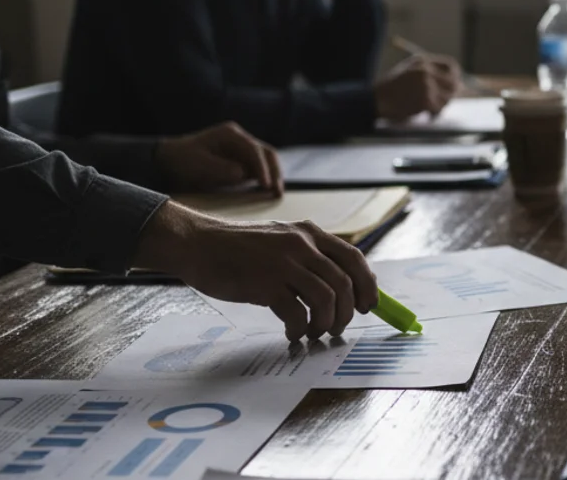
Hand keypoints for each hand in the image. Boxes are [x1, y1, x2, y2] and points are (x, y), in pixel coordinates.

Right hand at [135, 203, 379, 341]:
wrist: (197, 244)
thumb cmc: (239, 249)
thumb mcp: (282, 241)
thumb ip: (310, 257)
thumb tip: (342, 288)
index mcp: (310, 232)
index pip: (354, 258)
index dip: (367, 285)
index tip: (368, 306)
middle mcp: (302, 244)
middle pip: (344, 283)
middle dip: (347, 312)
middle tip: (337, 328)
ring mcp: (284, 262)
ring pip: (326, 299)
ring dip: (325, 323)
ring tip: (313, 333)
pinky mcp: (265, 283)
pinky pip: (296, 313)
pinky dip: (299, 329)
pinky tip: (292, 333)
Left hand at [156, 122, 282, 194]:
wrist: (169, 161)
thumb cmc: (182, 160)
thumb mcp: (200, 165)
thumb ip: (223, 169)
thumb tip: (244, 174)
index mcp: (230, 134)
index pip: (254, 149)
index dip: (262, 168)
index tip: (266, 185)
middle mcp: (239, 139)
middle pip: (266, 153)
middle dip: (274, 171)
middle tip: (278, 191)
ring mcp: (241, 150)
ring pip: (265, 161)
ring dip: (272, 176)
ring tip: (276, 194)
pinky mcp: (240, 161)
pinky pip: (257, 169)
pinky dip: (264, 179)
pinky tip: (266, 191)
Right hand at [374, 54, 460, 120]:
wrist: (376, 100)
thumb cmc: (392, 88)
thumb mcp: (409, 71)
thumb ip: (429, 73)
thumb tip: (456, 83)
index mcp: (422, 62)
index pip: (450, 65)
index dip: (455, 76)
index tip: (455, 84)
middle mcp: (426, 71)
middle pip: (453, 83)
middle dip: (450, 94)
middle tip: (443, 101)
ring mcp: (426, 85)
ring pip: (447, 99)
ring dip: (440, 106)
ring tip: (428, 108)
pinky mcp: (425, 100)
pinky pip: (438, 109)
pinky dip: (434, 114)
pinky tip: (424, 114)